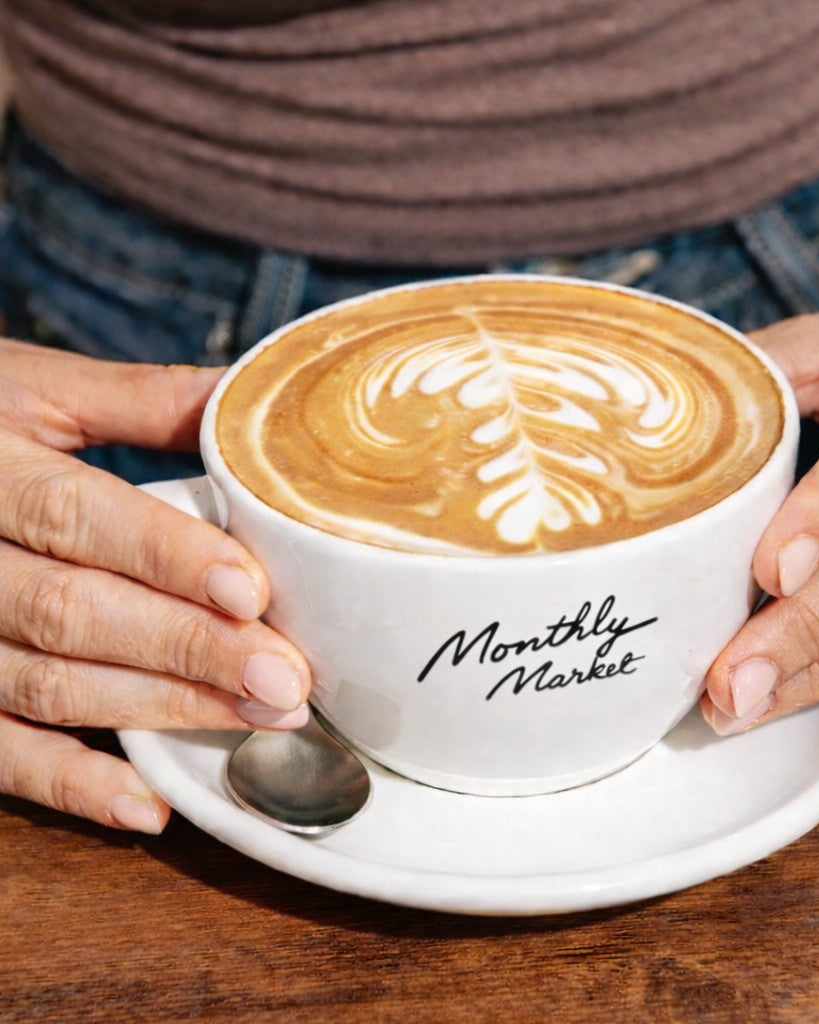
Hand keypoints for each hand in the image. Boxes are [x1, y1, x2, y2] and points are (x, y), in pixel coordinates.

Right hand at [0, 340, 310, 832]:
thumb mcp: (35, 390)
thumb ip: (140, 401)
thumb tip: (252, 405)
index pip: (77, 517)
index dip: (165, 556)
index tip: (252, 591)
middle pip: (73, 613)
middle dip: (188, 650)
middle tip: (284, 680)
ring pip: (46, 685)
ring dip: (158, 711)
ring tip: (258, 720)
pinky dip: (69, 785)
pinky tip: (146, 806)